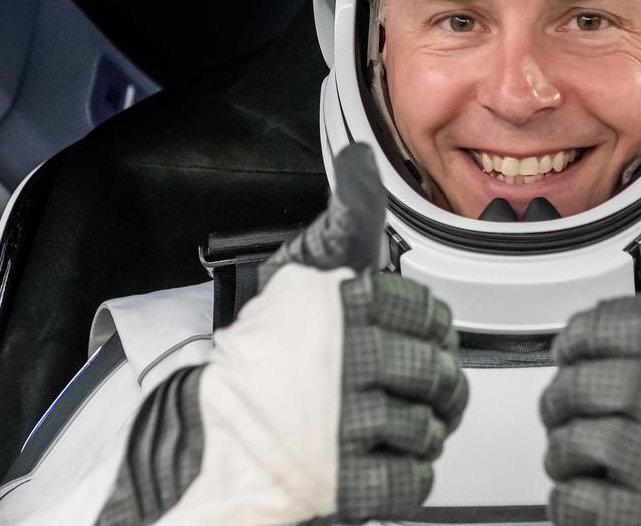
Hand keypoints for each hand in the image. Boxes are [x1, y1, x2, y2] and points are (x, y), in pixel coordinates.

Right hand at [97, 144, 467, 525]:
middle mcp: (349, 359)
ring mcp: (347, 423)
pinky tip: (385, 458)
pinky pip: (412, 477)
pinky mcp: (344, 480)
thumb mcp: (299, 272)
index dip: (426, 329)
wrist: (206, 436)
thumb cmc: (259, 355)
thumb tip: (361, 159)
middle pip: (435, 371)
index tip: (415, 336)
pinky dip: (408, 472)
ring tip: (397, 423)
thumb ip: (346, 219)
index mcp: (343, 303)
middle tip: (417, 386)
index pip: (426, 312)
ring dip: (422, 429)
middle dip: (433, 382)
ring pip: (428, 424)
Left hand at [540, 178, 640, 525]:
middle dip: (578, 411)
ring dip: (581, 459)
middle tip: (608, 420)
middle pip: (565, 393)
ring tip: (618, 461)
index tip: (597, 365)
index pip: (582, 334)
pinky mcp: (629, 512)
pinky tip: (617, 494)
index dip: (584, 355)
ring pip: (563, 446)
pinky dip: (584, 502)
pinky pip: (569, 501)